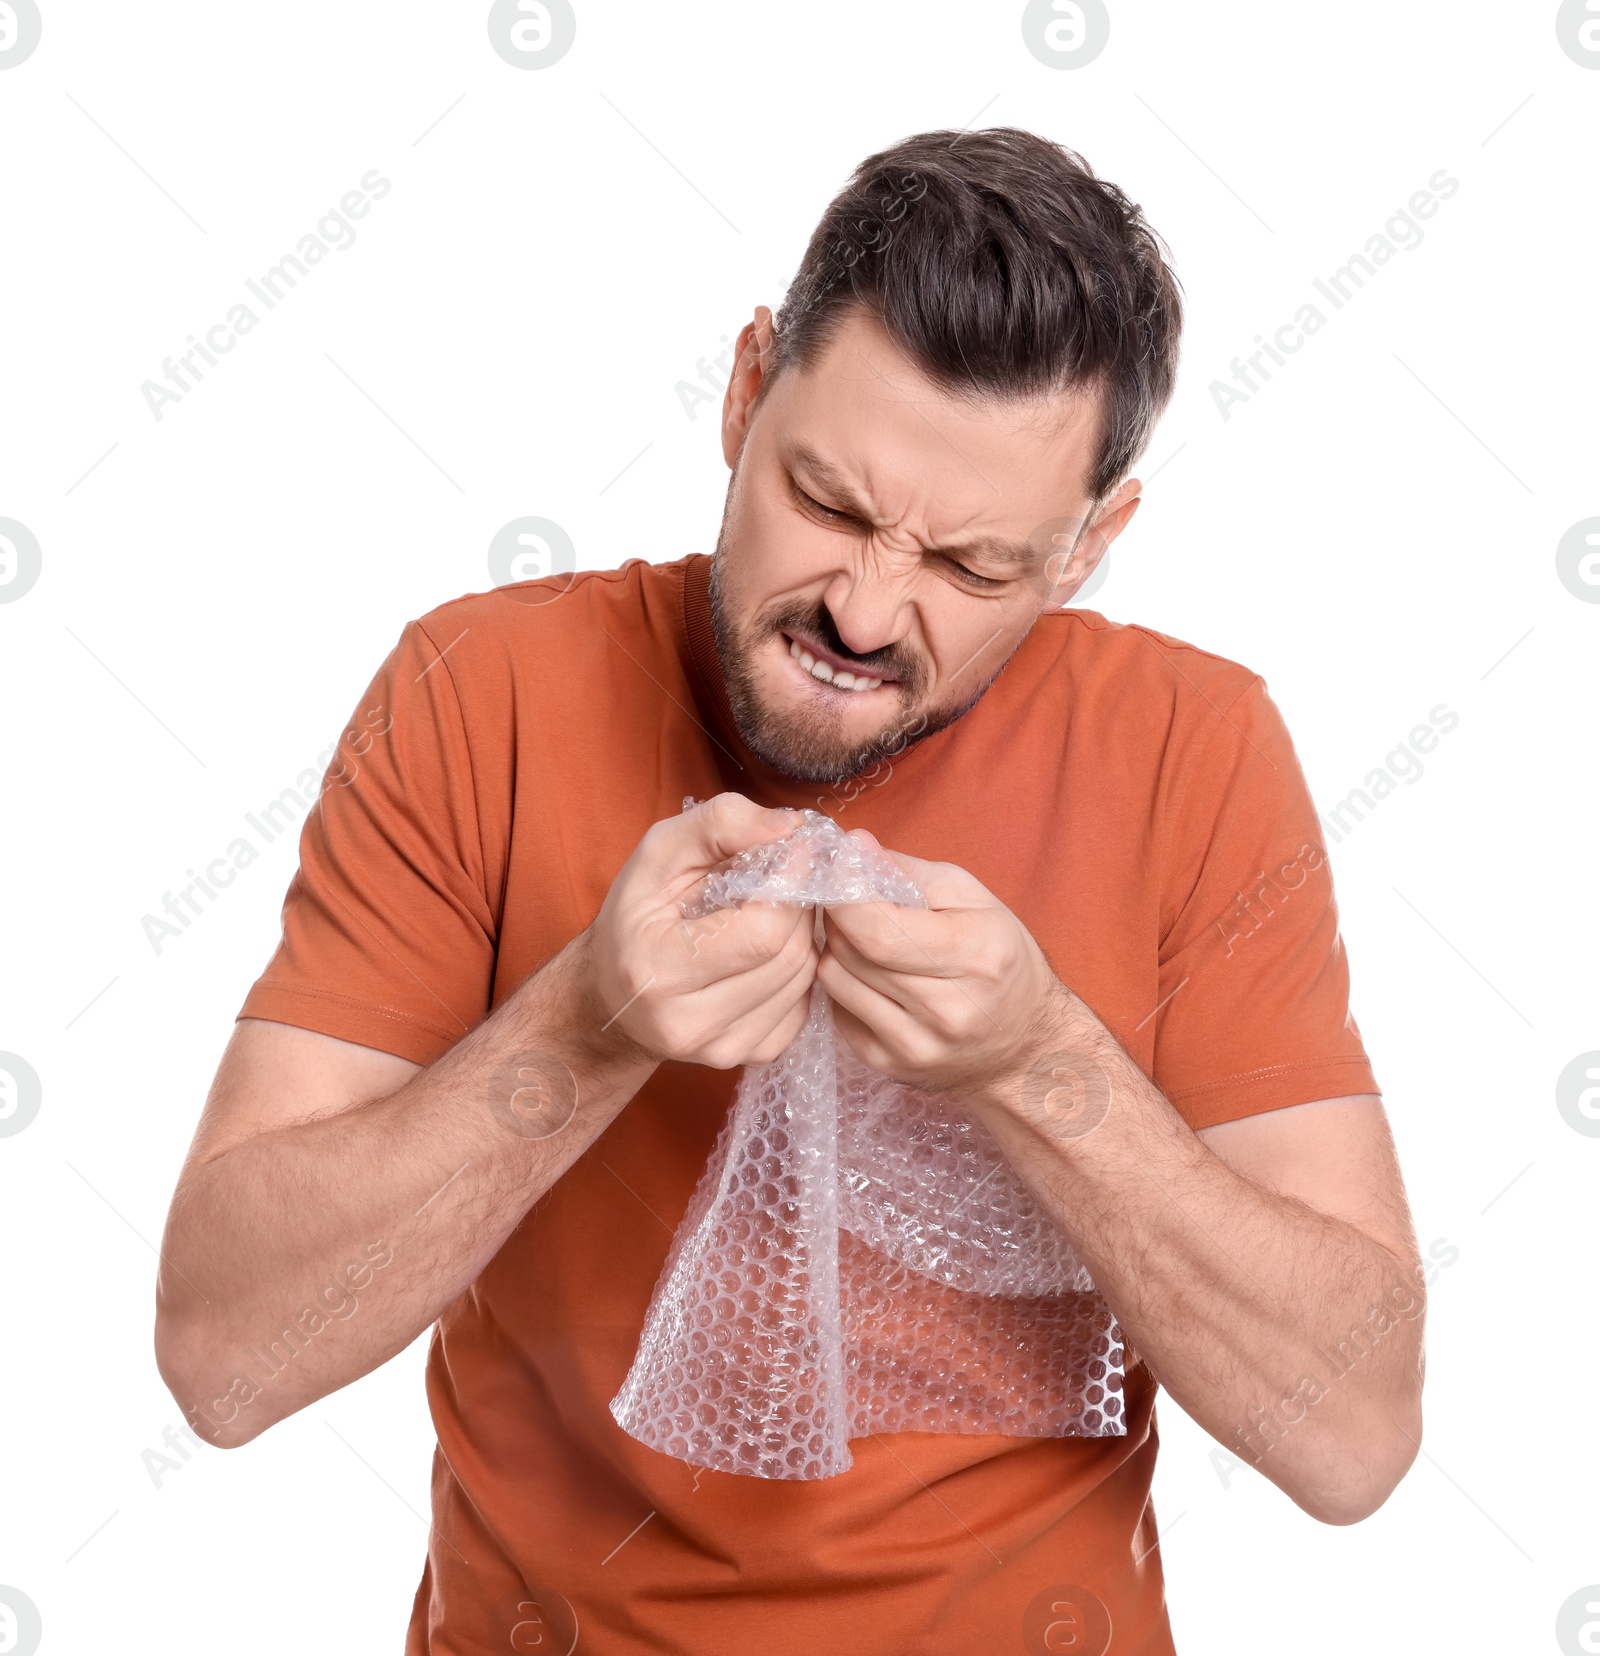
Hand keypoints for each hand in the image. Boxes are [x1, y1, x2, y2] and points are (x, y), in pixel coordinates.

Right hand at [582, 793, 820, 1068]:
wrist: (613, 995)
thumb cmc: (636, 916)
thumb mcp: (659, 852)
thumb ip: (721, 824)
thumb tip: (792, 827)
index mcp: (658, 970)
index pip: (763, 931)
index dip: (791, 883)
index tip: (794, 849)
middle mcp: (690, 1023)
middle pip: (790, 955)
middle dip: (799, 905)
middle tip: (787, 875)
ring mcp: (722, 1049)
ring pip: (803, 978)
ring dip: (803, 934)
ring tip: (774, 909)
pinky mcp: (749, 1056)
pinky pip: (803, 1003)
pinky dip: (798, 967)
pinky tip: (770, 949)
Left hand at [816, 834, 1071, 1097]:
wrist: (1025, 1045)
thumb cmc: (998, 958)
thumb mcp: (973, 898)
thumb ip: (910, 870)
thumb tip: (854, 847)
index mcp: (975, 956)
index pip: (880, 931)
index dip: (844, 899)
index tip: (837, 875)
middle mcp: (947, 1010)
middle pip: (851, 953)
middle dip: (839, 918)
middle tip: (850, 903)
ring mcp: (916, 1046)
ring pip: (835, 981)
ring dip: (837, 951)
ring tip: (865, 940)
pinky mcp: (890, 1065)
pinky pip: (837, 1011)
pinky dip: (844, 986)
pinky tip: (871, 977)